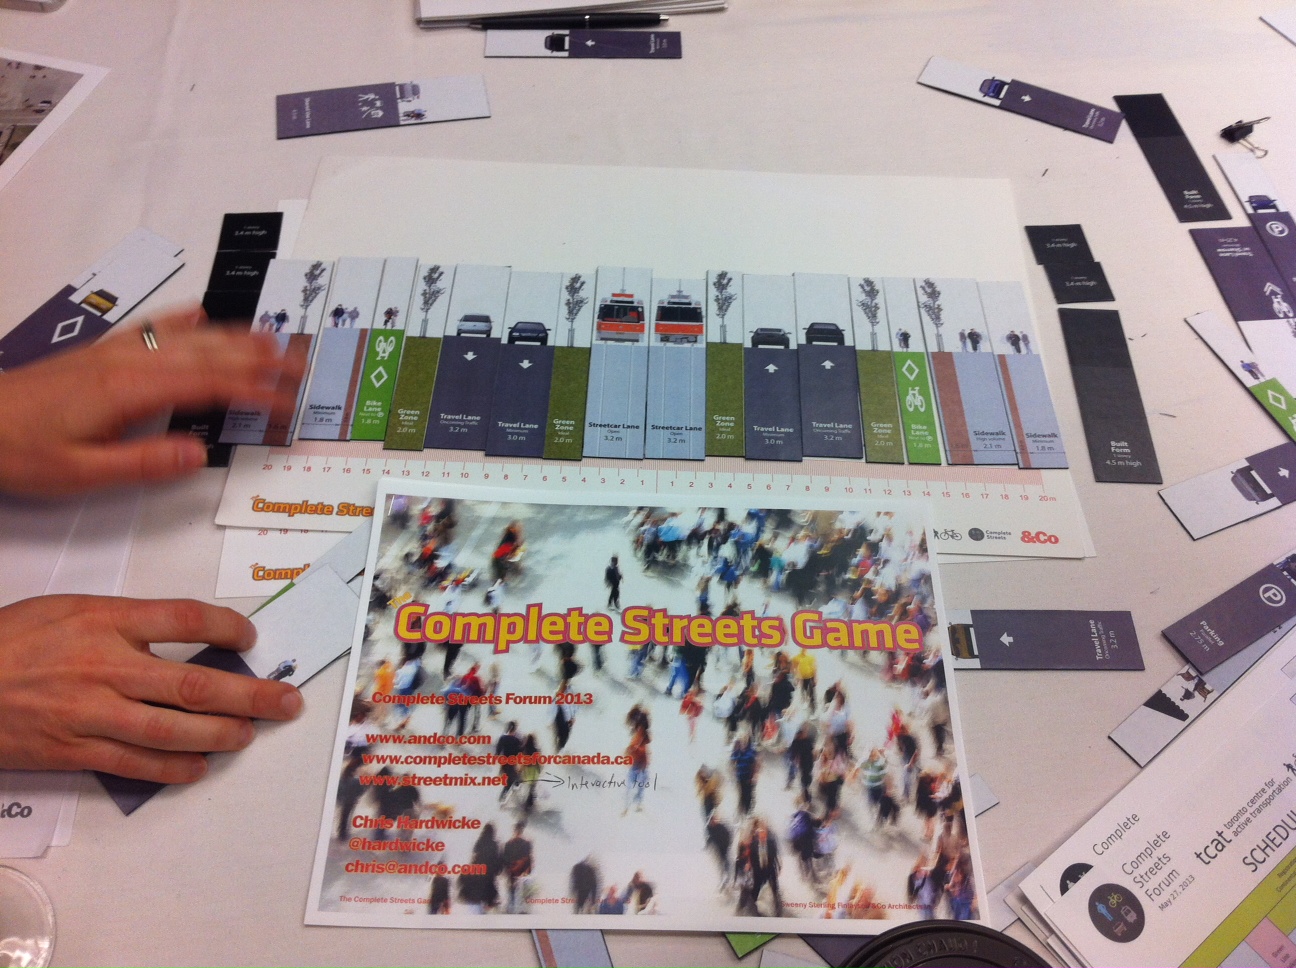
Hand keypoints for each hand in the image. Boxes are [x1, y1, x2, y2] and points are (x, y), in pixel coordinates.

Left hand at [0, 304, 302, 496]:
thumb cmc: (17, 449)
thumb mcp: (81, 472)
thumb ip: (144, 462)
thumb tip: (199, 453)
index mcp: (129, 391)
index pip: (210, 387)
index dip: (255, 392)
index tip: (288, 401)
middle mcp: (127, 363)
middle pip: (208, 355)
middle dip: (259, 359)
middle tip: (299, 364)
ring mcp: (114, 353)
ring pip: (187, 337)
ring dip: (234, 336)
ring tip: (272, 338)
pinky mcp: (101, 354)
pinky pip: (155, 328)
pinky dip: (186, 319)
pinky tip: (202, 314)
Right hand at [0, 595, 303, 782]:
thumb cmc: (10, 641)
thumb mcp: (67, 608)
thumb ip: (125, 620)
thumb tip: (184, 633)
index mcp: (104, 619)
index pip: (185, 618)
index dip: (229, 627)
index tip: (251, 638)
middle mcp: (104, 664)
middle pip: (194, 682)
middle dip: (251, 694)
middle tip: (287, 702)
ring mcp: (90, 712)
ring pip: (173, 729)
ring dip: (221, 736)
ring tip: (250, 735)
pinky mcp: (73, 750)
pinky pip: (135, 764)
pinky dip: (173, 769)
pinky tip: (199, 768)